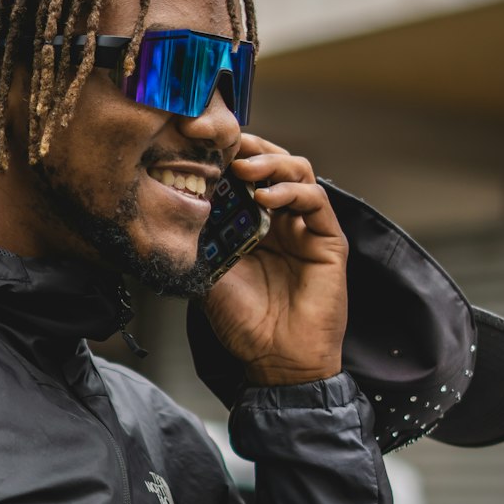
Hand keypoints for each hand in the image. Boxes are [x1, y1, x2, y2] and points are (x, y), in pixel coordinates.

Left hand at [203, 136, 347, 385]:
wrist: (276, 360)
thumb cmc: (243, 323)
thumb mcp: (208, 275)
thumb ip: (199, 242)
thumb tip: (173, 207)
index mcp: (252, 225)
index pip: (244, 176)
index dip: (228, 155)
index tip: (205, 143)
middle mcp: (281, 220)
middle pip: (272, 164)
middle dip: (250, 148)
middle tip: (226, 145)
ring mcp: (306, 228)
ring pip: (297, 172)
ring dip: (271, 163)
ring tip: (245, 170)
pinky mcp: (329, 240)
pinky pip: (316, 201)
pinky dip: (292, 191)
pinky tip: (267, 197)